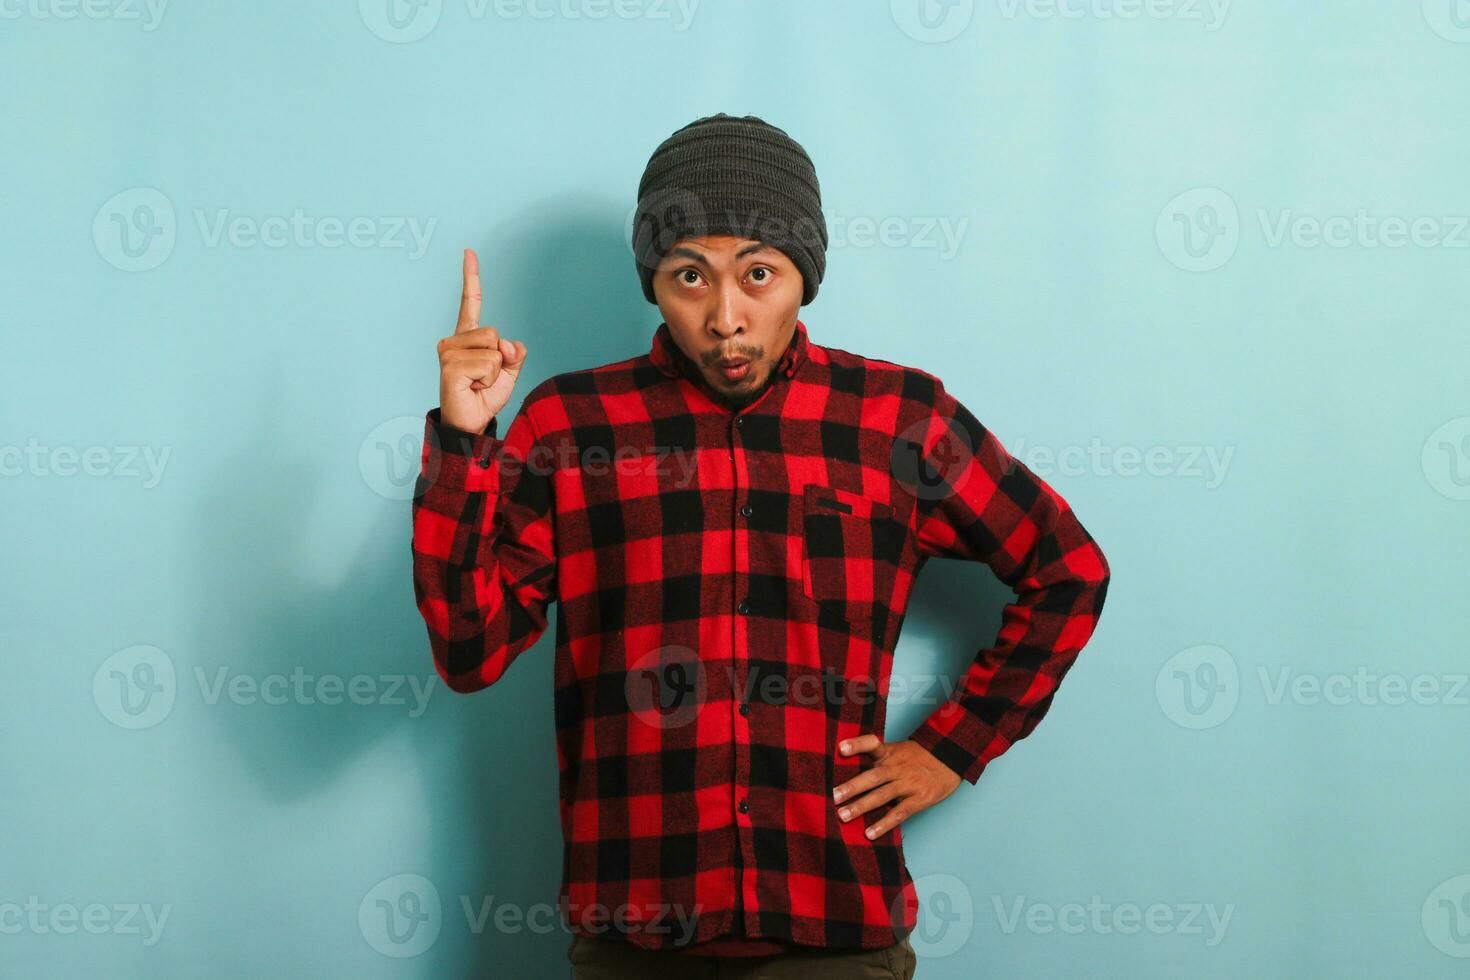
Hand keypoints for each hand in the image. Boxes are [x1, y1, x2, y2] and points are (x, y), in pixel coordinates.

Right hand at [437, 247, 527, 433]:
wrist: (470, 424)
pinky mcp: (450, 366)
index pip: (469, 303)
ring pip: (493, 349)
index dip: (471, 277)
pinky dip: (489, 379)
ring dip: (495, 372)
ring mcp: (448, 352)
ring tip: (477, 383)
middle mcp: (453, 341)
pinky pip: (488, 364)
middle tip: (484, 378)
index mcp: (467, 337)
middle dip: (500, 358)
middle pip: (494, 332)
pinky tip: (472, 387)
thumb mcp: (508, 372)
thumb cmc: (484, 397)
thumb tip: (507, 343)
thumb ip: (514, 353)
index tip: (469, 252)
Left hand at [831, 736, 961, 839]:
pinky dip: (884, 824)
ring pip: (882, 795)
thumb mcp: (899, 750)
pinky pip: (899, 813)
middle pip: (873, 776)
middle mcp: (898, 767)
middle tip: (833, 796)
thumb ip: (878, 757)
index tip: (841, 748)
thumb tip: (849, 768)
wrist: (950, 761)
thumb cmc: (918, 757)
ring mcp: (909, 784)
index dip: (857, 745)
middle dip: (852, 787)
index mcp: (891, 753)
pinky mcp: (919, 800)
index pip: (872, 744)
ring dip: (862, 806)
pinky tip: (869, 833)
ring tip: (843, 816)